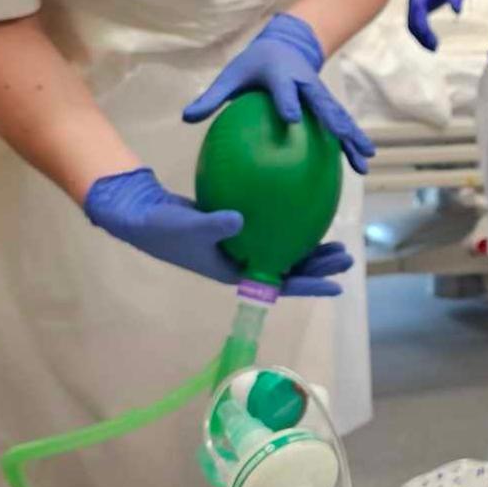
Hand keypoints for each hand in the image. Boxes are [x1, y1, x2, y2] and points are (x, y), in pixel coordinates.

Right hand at [85, 170, 354, 296]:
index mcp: (235, 272)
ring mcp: (240, 247)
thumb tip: (241, 221)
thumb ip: (214, 225)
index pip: (280, 284)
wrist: (141, 214)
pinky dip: (287, 220)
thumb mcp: (188, 227)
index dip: (310, 285)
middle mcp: (242, 263)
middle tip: (346, 255)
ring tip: (334, 238)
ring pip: (282, 250)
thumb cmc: (163, 228)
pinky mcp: (236, 228)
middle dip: (318, 266)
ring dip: (308, 247)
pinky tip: (302, 201)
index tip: (338, 285)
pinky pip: (270, 228)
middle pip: (288, 269)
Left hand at [182, 13, 373, 174]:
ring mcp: (319, 95)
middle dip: (337, 123)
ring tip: (366, 160)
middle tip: (346, 141)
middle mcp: (306, 86)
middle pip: (324, 105)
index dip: (288, 102)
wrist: (289, 44)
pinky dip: (351, 143)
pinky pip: (340, 125)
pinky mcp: (326, 105)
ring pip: (339, 118)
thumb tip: (186, 119)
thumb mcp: (232, 75)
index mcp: (281, 76)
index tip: (292, 119)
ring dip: (353, 138)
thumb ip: (212, 97)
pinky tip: (360, 165)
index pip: (285, 90)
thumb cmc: (255, 64)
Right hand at [407, 0, 470, 50]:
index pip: (417, 8)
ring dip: (420, 37)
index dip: (421, 24)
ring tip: (434, 48)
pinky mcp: (418, 9)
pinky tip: (432, 43)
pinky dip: (422, 35)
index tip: (430, 37)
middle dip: (421, 35)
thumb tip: (457, 12)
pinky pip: (416, 25)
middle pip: (412, 19)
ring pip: (412, 24)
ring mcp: (414, 3)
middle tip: (434, 47)